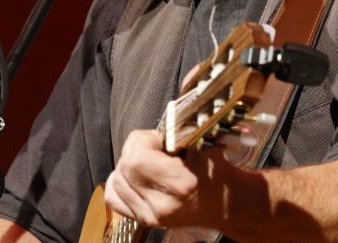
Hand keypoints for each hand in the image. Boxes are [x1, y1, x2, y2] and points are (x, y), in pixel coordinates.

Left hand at [103, 129, 242, 229]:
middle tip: (154, 148)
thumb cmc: (215, 171)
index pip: (137, 157)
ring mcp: (151, 216)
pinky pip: (113, 197)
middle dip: (135, 148)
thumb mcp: (204, 145)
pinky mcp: (144, 221)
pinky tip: (136, 177)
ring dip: (127, 164)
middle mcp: (163, 204)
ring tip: (148, 162)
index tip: (160, 139)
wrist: (225, 204)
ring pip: (116, 180)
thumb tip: (164, 116)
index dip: (144, 140)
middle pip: (125, 166)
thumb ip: (180, 131)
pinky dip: (120, 182)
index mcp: (180, 184)